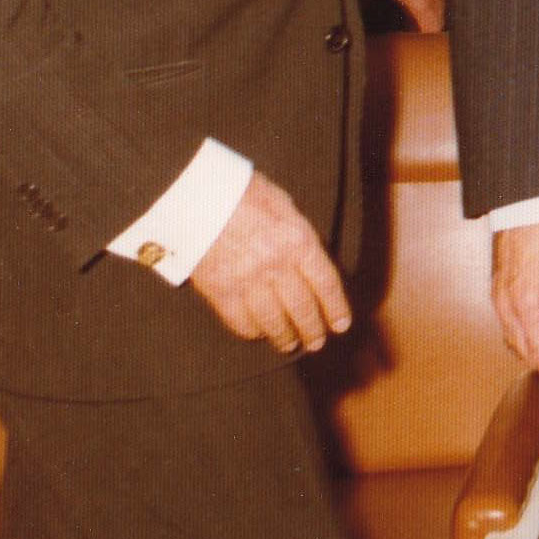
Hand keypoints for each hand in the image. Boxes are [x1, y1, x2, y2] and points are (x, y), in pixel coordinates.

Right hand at [188, 172, 350, 354]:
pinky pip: (242, 323)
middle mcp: (276, 266)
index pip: (325, 283)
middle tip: (317, 342)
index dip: (335, 308)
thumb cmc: (245, 194)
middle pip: (302, 308)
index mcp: (298, 241)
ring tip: (291, 344)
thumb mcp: (284, 206)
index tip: (341, 325)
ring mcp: (248, 282)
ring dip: (285, 338)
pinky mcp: (221, 293)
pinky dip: (254, 332)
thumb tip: (310, 261)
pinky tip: (260, 333)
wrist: (198, 198)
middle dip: (313, 329)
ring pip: (274, 322)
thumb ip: (298, 235)